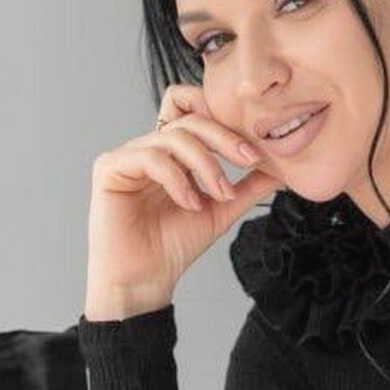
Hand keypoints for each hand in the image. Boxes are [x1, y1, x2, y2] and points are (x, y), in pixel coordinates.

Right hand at [84, 82, 277, 315]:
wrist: (146, 280)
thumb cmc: (174, 246)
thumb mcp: (221, 210)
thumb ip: (247, 187)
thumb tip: (279, 170)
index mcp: (172, 152)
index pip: (192, 108)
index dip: (220, 116)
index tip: (251, 148)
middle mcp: (149, 147)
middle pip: (190, 118)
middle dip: (225, 138)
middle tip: (249, 160)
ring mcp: (128, 155)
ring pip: (174, 136)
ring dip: (205, 165)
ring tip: (219, 196)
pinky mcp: (110, 167)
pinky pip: (150, 157)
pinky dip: (177, 179)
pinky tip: (190, 203)